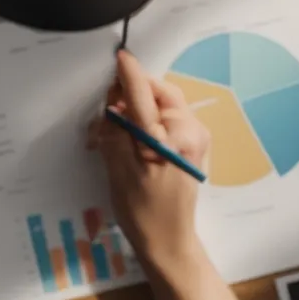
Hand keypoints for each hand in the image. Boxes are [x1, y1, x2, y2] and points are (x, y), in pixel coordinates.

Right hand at [89, 49, 213, 274]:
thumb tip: (112, 106)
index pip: (146, 95)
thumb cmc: (144, 213)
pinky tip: (123, 139)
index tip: (120, 56)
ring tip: (108, 132)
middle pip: (157, 94)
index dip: (129, 74)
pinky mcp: (189, 146)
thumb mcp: (121, 172)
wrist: (169, 243)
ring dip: (134, 109)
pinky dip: (143, 122)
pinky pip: (164, 120)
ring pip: (159, 106)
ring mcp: (193, 138)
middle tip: (105, 112)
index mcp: (175, 136)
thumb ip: (116, 133)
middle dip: (130, 94)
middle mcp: (191, 131)